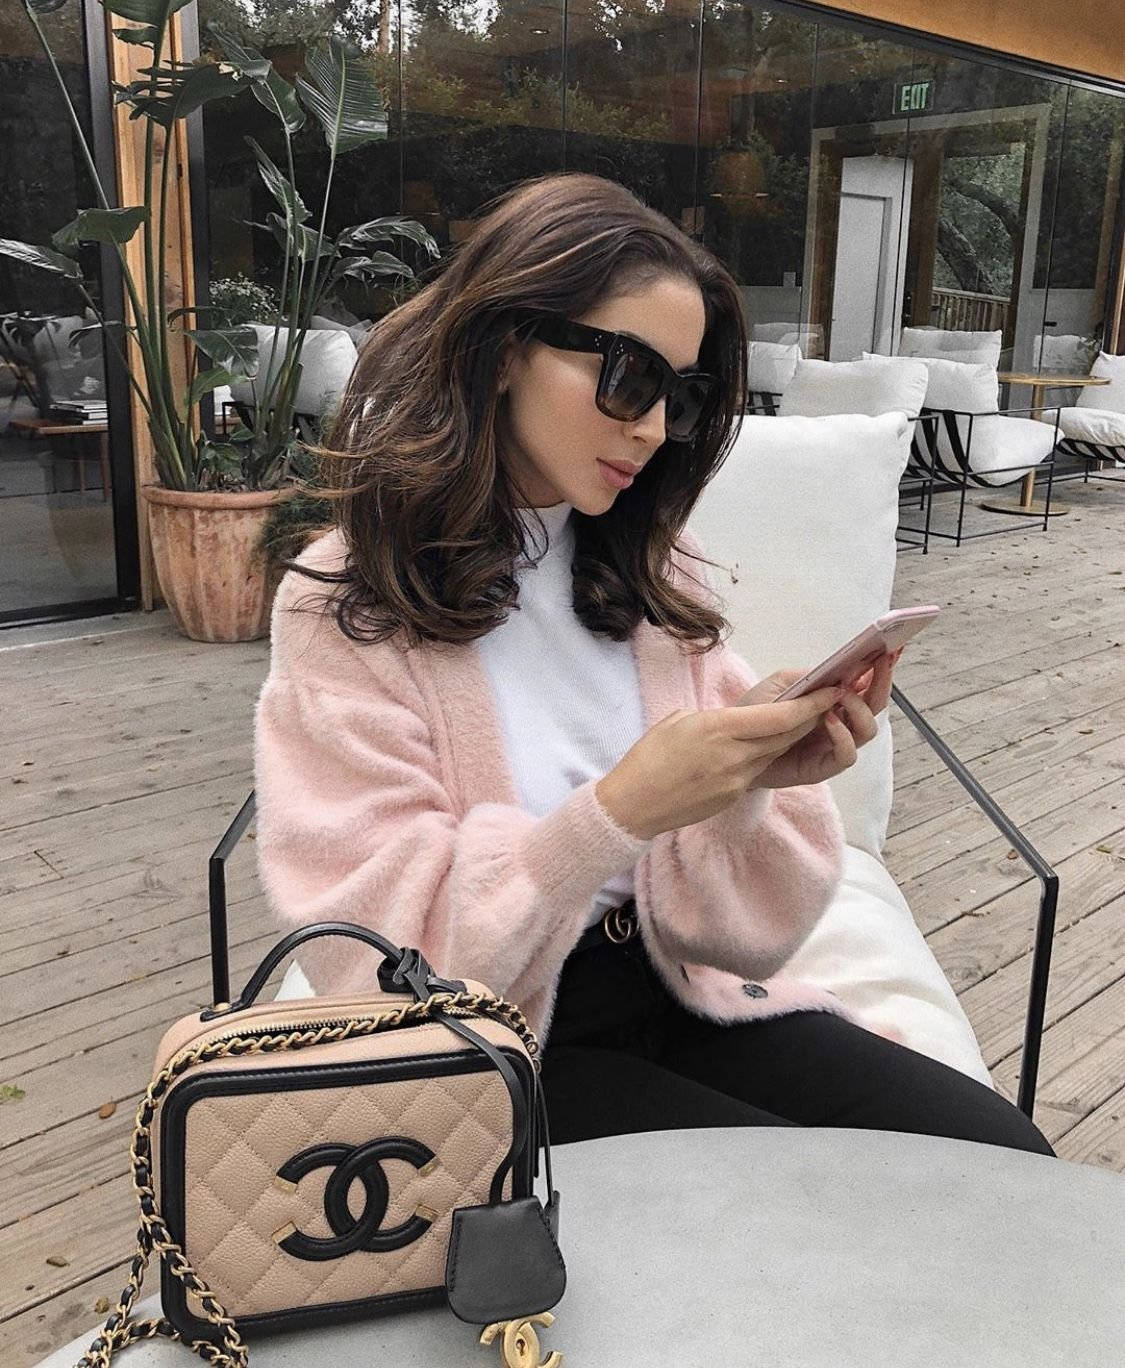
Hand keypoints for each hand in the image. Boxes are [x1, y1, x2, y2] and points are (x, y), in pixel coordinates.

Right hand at [595, 683, 842, 839]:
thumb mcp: (678, 721)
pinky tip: (756, 748)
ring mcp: (736, 779)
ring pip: (774, 753)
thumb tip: (733, 720)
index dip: (810, 705)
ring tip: (798, 721)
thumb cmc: (648, 758)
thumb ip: (714, 718)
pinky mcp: (733, 796)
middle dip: (809, 718)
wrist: (634, 806)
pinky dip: (763, 756)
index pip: (780, 717)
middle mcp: (735, 755)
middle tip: (825, 701)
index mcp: (719, 729)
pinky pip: (756, 771)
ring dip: (788, 737)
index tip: (829, 691)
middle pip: (787, 735)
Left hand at [745, 652, 898, 788]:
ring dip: (859, 709)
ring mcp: (834, 744)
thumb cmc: (757, 713)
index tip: (891, 649)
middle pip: (875, 705)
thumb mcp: (780, 684)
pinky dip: (843, 736)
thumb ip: (810, 676)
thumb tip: (841, 675)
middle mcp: (840, 720)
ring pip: (867, 729)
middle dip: (882, 682)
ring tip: (842, 696)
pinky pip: (847, 755)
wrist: (736, 747)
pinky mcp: (824, 766)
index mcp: (832, 699)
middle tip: (882, 663)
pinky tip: (829, 720)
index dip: (881, 668)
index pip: (865, 684)